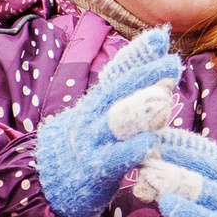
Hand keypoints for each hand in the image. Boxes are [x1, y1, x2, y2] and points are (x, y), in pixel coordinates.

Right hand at [38, 29, 182, 216]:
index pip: (118, 73)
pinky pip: (113, 159)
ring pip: (116, 122)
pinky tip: (148, 144)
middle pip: (119, 91)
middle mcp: (94, 117)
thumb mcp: (97, 114)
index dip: (137, 55)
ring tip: (164, 96)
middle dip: (145, 74)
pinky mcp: (95, 170)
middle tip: (172, 61)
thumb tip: (151, 70)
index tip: (161, 36)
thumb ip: (121, 96)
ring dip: (140, 108)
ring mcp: (93, 142)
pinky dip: (130, 151)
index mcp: (97, 102)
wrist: (44, 180)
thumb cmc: (82, 144)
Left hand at [148, 129, 216, 216]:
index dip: (173, 140)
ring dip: (169, 178)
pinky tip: (165, 205)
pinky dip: (187, 212)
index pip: (201, 148)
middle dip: (166, 154)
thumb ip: (195, 181)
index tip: (145, 133)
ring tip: (143, 173)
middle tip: (135, 150)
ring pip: (201, 188)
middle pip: (199, 163)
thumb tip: (157, 163)